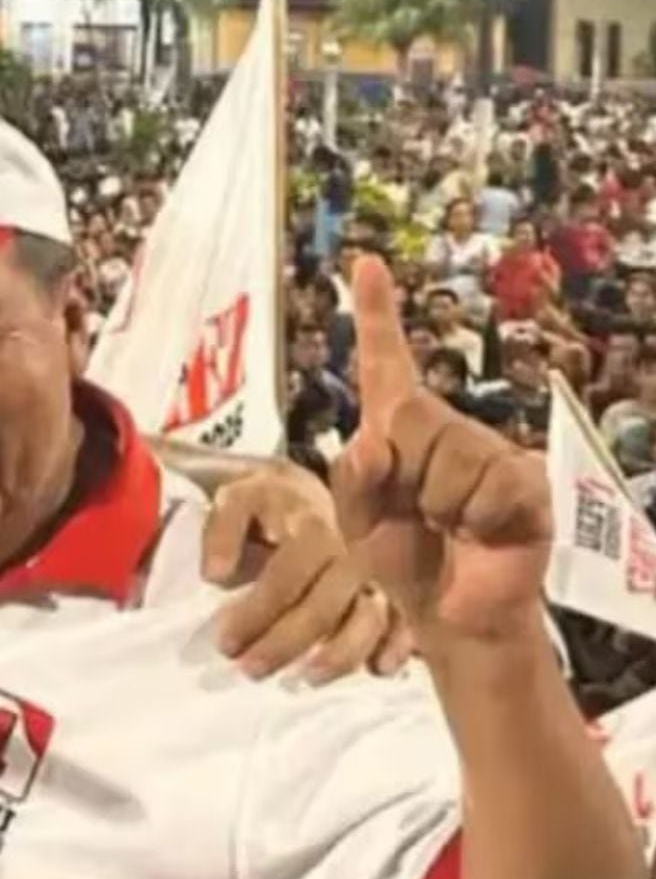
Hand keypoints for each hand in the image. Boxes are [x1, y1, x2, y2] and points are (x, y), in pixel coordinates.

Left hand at [203, 459, 413, 682]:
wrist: (306, 490)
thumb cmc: (266, 503)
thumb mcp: (234, 501)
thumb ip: (221, 533)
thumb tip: (215, 575)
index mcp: (312, 527)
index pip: (286, 577)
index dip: (255, 614)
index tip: (226, 643)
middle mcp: (350, 551)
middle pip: (325, 607)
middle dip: (286, 645)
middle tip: (250, 670)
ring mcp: (376, 572)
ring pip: (370, 619)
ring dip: (340, 656)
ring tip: (305, 678)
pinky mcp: (394, 589)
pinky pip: (405, 622)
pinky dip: (397, 648)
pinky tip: (377, 671)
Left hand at [331, 256, 553, 643]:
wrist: (452, 615)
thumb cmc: (402, 560)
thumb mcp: (356, 525)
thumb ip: (352, 482)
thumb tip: (369, 441)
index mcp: (396, 431)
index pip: (385, 365)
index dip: (377, 314)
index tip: (365, 262)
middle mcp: (445, 429)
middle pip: (411, 419)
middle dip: (402, 479)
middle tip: (418, 515)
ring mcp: (490, 451)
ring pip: (451, 457)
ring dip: (440, 505)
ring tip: (450, 527)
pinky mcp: (525, 480)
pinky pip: (490, 486)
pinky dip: (476, 520)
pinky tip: (482, 534)